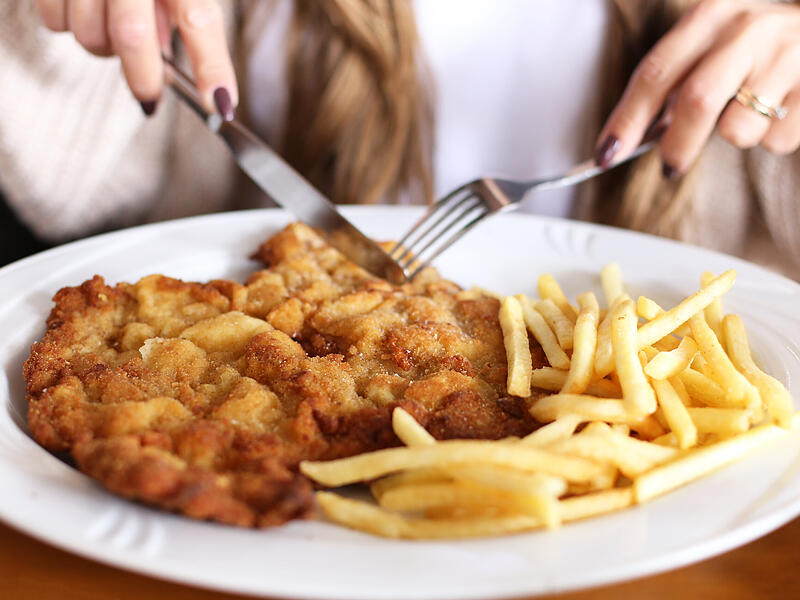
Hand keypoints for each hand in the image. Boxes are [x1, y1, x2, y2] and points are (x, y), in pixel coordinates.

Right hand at [34, 0, 236, 117]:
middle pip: (132, 35)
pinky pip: (56, 22)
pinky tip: (84, 7)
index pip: (200, 20)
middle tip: (150, 95)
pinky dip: (71, 26)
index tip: (219, 104)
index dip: (211, 67)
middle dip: (142, 77)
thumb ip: (180, 18)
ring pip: (89, 35)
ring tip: (112, 25)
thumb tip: (168, 75)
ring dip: (104, 48)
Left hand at [596, 0, 799, 176]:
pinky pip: (776, 140)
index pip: (655, 73)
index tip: (606, 154)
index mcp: (710, 15)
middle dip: (677, 145)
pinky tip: (781, 110)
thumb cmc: (757, 46)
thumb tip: (633, 138)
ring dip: (735, 136)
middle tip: (670, 166)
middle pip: (697, 100)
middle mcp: (747, 29)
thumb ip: (677, 83)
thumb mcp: (714, 46)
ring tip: (748, 115)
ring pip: (738, 128)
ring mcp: (787, 54)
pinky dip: (770, 139)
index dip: (626, 119)